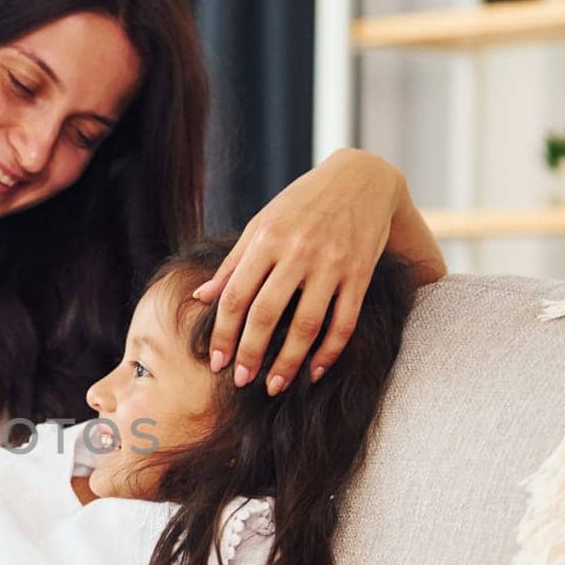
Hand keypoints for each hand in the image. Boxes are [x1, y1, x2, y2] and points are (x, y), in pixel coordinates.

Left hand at [192, 148, 403, 394]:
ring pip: (307, 324)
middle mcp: (298, 253)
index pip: (236, 296)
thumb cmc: (302, 203)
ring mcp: (332, 265)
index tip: (217, 362)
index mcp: (266, 240)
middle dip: (251, 353)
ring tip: (275, 385)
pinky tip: (315, 371)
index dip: (224, 333)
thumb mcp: (262, 223)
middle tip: (241, 381)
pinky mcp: (360, 275)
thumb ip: (233, 262)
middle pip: (267, 315)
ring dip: (289, 361)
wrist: (362, 179)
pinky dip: (330, 351)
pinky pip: (344, 322)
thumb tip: (201, 297)